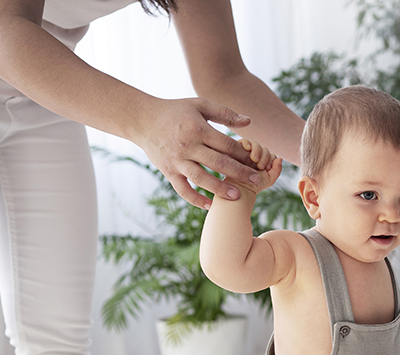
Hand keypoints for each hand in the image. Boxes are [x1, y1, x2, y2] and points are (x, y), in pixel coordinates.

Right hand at [137, 97, 265, 208]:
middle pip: (218, 163)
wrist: (143, 119)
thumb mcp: (200, 105)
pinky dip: (195, 199)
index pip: (226, 144)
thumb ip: (225, 113)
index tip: (256, 161)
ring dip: (219, 189)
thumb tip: (249, 122)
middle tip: (256, 180)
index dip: (243, 154)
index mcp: (198, 129)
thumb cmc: (176, 111)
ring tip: (236, 196)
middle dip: (239, 173)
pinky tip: (210, 205)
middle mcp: (187, 146)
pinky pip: (183, 189)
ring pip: (201, 179)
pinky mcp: (168, 172)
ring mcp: (177, 161)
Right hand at [228, 140, 281, 195]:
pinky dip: (246, 142)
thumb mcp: (269, 180)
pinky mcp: (237, 150)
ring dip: (257, 150)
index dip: (270, 160)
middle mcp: (256, 156)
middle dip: (264, 156)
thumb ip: (277, 170)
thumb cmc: (253, 186)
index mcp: (264, 162)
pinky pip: (243, 142)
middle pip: (263, 149)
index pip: (270, 155)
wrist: (239, 189)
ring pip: (255, 144)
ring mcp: (247, 153)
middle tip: (260, 166)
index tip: (266, 169)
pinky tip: (247, 148)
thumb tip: (280, 158)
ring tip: (254, 159)